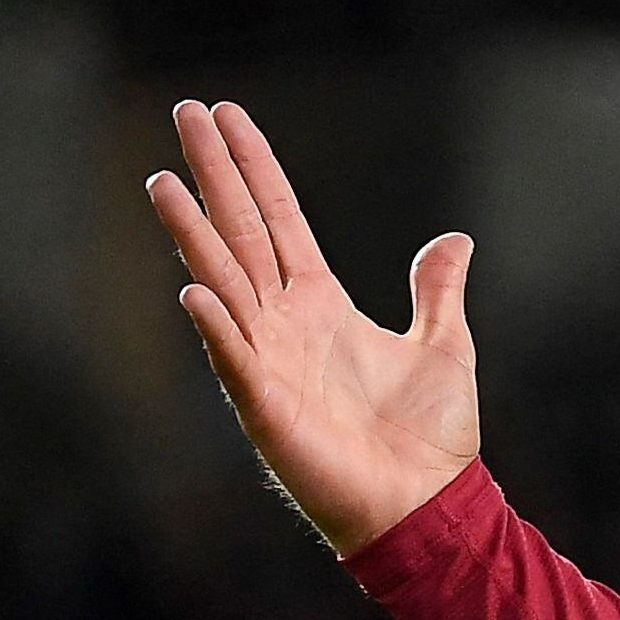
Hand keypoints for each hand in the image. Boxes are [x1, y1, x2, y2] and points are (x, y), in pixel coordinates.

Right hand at [146, 99, 478, 554]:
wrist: (429, 506)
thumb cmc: (431, 438)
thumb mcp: (446, 348)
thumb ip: (438, 293)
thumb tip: (455, 240)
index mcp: (321, 303)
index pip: (278, 218)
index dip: (255, 167)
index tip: (225, 115)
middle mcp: (285, 322)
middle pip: (241, 232)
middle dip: (215, 175)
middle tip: (184, 113)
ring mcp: (269, 361)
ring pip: (224, 283)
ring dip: (194, 235)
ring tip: (164, 183)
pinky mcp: (268, 408)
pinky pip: (236, 361)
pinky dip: (217, 329)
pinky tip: (195, 291)